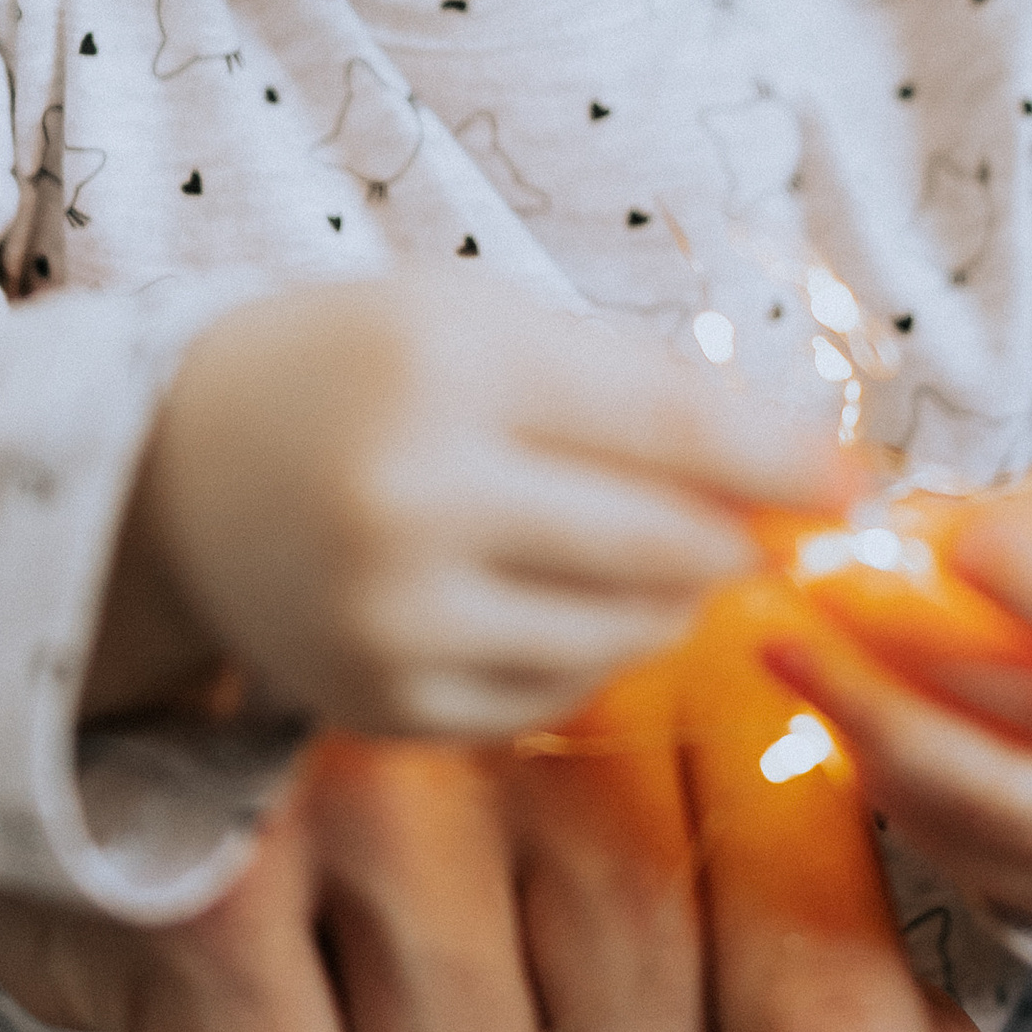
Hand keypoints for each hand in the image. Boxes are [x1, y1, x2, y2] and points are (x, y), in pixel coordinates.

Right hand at [0, 728, 1003, 1031]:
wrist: (148, 534)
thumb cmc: (445, 682)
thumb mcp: (655, 741)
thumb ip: (814, 916)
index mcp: (721, 698)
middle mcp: (568, 739)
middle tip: (522, 958)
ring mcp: (383, 800)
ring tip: (392, 934)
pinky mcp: (207, 881)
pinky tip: (280, 969)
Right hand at [93, 268, 846, 739]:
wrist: (174, 471)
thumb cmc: (359, 372)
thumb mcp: (486, 325)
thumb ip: (640, 390)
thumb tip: (807, 474)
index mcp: (448, 372)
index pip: (672, 429)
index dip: (786, 461)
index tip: (857, 482)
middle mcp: (414, 502)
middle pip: (665, 546)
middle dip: (740, 537)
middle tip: (766, 522)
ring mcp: (393, 621)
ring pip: (626, 634)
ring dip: (672, 596)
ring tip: (637, 544)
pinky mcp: (383, 707)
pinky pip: (555, 696)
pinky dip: (589, 650)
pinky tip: (548, 596)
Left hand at [765, 468, 1031, 924]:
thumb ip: (1026, 519)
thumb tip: (897, 527)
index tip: (943, 538)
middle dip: (922, 647)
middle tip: (815, 585)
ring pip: (1004, 800)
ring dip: (879, 722)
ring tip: (786, 650)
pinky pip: (973, 852)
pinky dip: (890, 782)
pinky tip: (824, 715)